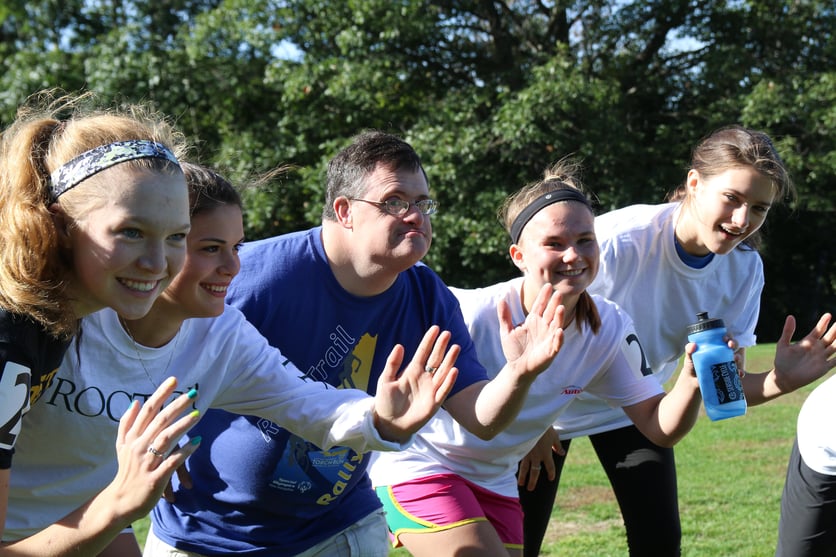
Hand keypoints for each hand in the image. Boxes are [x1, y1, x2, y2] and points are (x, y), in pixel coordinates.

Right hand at [102, 377, 201, 522]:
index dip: (161, 394)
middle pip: (159, 421)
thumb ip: (126, 424)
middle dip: (176, 405)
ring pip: (165, 439)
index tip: (174, 380)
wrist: (119, 501)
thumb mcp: (121, 446)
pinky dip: (184, 452)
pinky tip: (197, 442)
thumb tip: (135, 402)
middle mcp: (139, 447)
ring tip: (198, 414)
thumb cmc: (126, 471)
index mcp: (132, 438)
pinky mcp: (155, 479)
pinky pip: (171, 462)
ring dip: (182, 425)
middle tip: (193, 393)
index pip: (147, 410)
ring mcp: (147, 463)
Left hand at [372, 326, 459, 442]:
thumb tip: (399, 345)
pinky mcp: (434, 403)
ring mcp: (430, 390)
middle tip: (447, 333)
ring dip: (449, 360)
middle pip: (435, 359)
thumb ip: (392, 363)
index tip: (435, 328)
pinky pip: (444, 390)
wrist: (389, 424)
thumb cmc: (386, 402)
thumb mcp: (385, 380)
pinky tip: (454, 370)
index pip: (423, 352)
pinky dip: (449, 381)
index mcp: (412, 371)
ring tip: (455, 347)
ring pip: (443, 372)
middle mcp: (424, 378)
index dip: (429, 341)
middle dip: (441, 346)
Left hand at [499, 283, 564, 379]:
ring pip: (556, 326)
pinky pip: (556, 344)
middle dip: (554, 303)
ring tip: (561, 308)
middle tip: (558, 293)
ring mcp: (548, 339)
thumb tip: (501, 299)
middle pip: (550, 313)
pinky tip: (559, 331)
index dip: (544, 296)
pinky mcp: (550, 351)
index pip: (540, 305)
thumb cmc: (513, 349)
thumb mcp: (506, 331)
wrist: (516, 367)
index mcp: (533, 320)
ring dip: (559, 318)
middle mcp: (543, 327)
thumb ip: (504, 316)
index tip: (549, 285)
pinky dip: (558, 338)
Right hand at [517, 427, 563, 490]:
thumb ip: (558, 446)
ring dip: (523, 477)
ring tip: (521, 484)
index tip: (550, 478)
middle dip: (532, 481)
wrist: (532, 421)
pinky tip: (515, 471)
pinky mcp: (521, 449)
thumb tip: (561, 453)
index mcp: (546, 453)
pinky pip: (519, 460)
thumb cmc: (545, 427)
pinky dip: (518, 466)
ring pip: (524, 469)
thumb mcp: (555, 436)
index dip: (551, 473)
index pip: (550, 467)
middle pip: (535, 472)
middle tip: (530, 488)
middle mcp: (536, 456)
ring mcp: (527, 453)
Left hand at [772, 313, 835, 392]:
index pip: (819, 330)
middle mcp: (817, 348)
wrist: (784, 378)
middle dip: (835, 330)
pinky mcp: (823, 367)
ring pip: (835, 347)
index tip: (828, 314)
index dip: (823, 322)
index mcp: (808, 341)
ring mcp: (821, 357)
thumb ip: (788, 331)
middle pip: (830, 337)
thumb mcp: (783, 344)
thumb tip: (790, 316)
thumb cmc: (782, 360)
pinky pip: (835, 361)